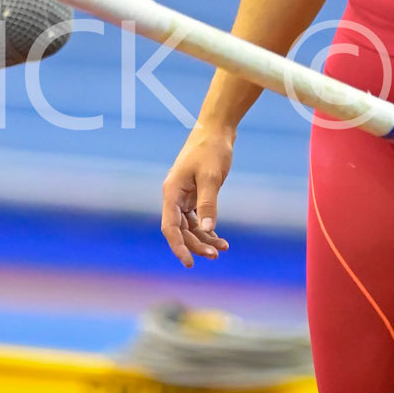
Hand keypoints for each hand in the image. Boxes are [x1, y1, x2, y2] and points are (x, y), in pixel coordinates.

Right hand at [161, 126, 234, 266]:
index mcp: (171, 192)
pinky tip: (220, 239)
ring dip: (204, 240)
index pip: (170, 227)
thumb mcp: (212, 177)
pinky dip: (207, 229)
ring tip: (223, 249)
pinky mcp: (194, 195)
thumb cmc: (211, 150)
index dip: (178, 247)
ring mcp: (184, 196)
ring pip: (190, 227)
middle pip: (181, 230)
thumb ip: (208, 204)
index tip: (189, 262)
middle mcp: (174, 196)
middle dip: (196, 245)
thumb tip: (206, 231)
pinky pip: (197, 219)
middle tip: (216, 256)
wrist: (216, 130)